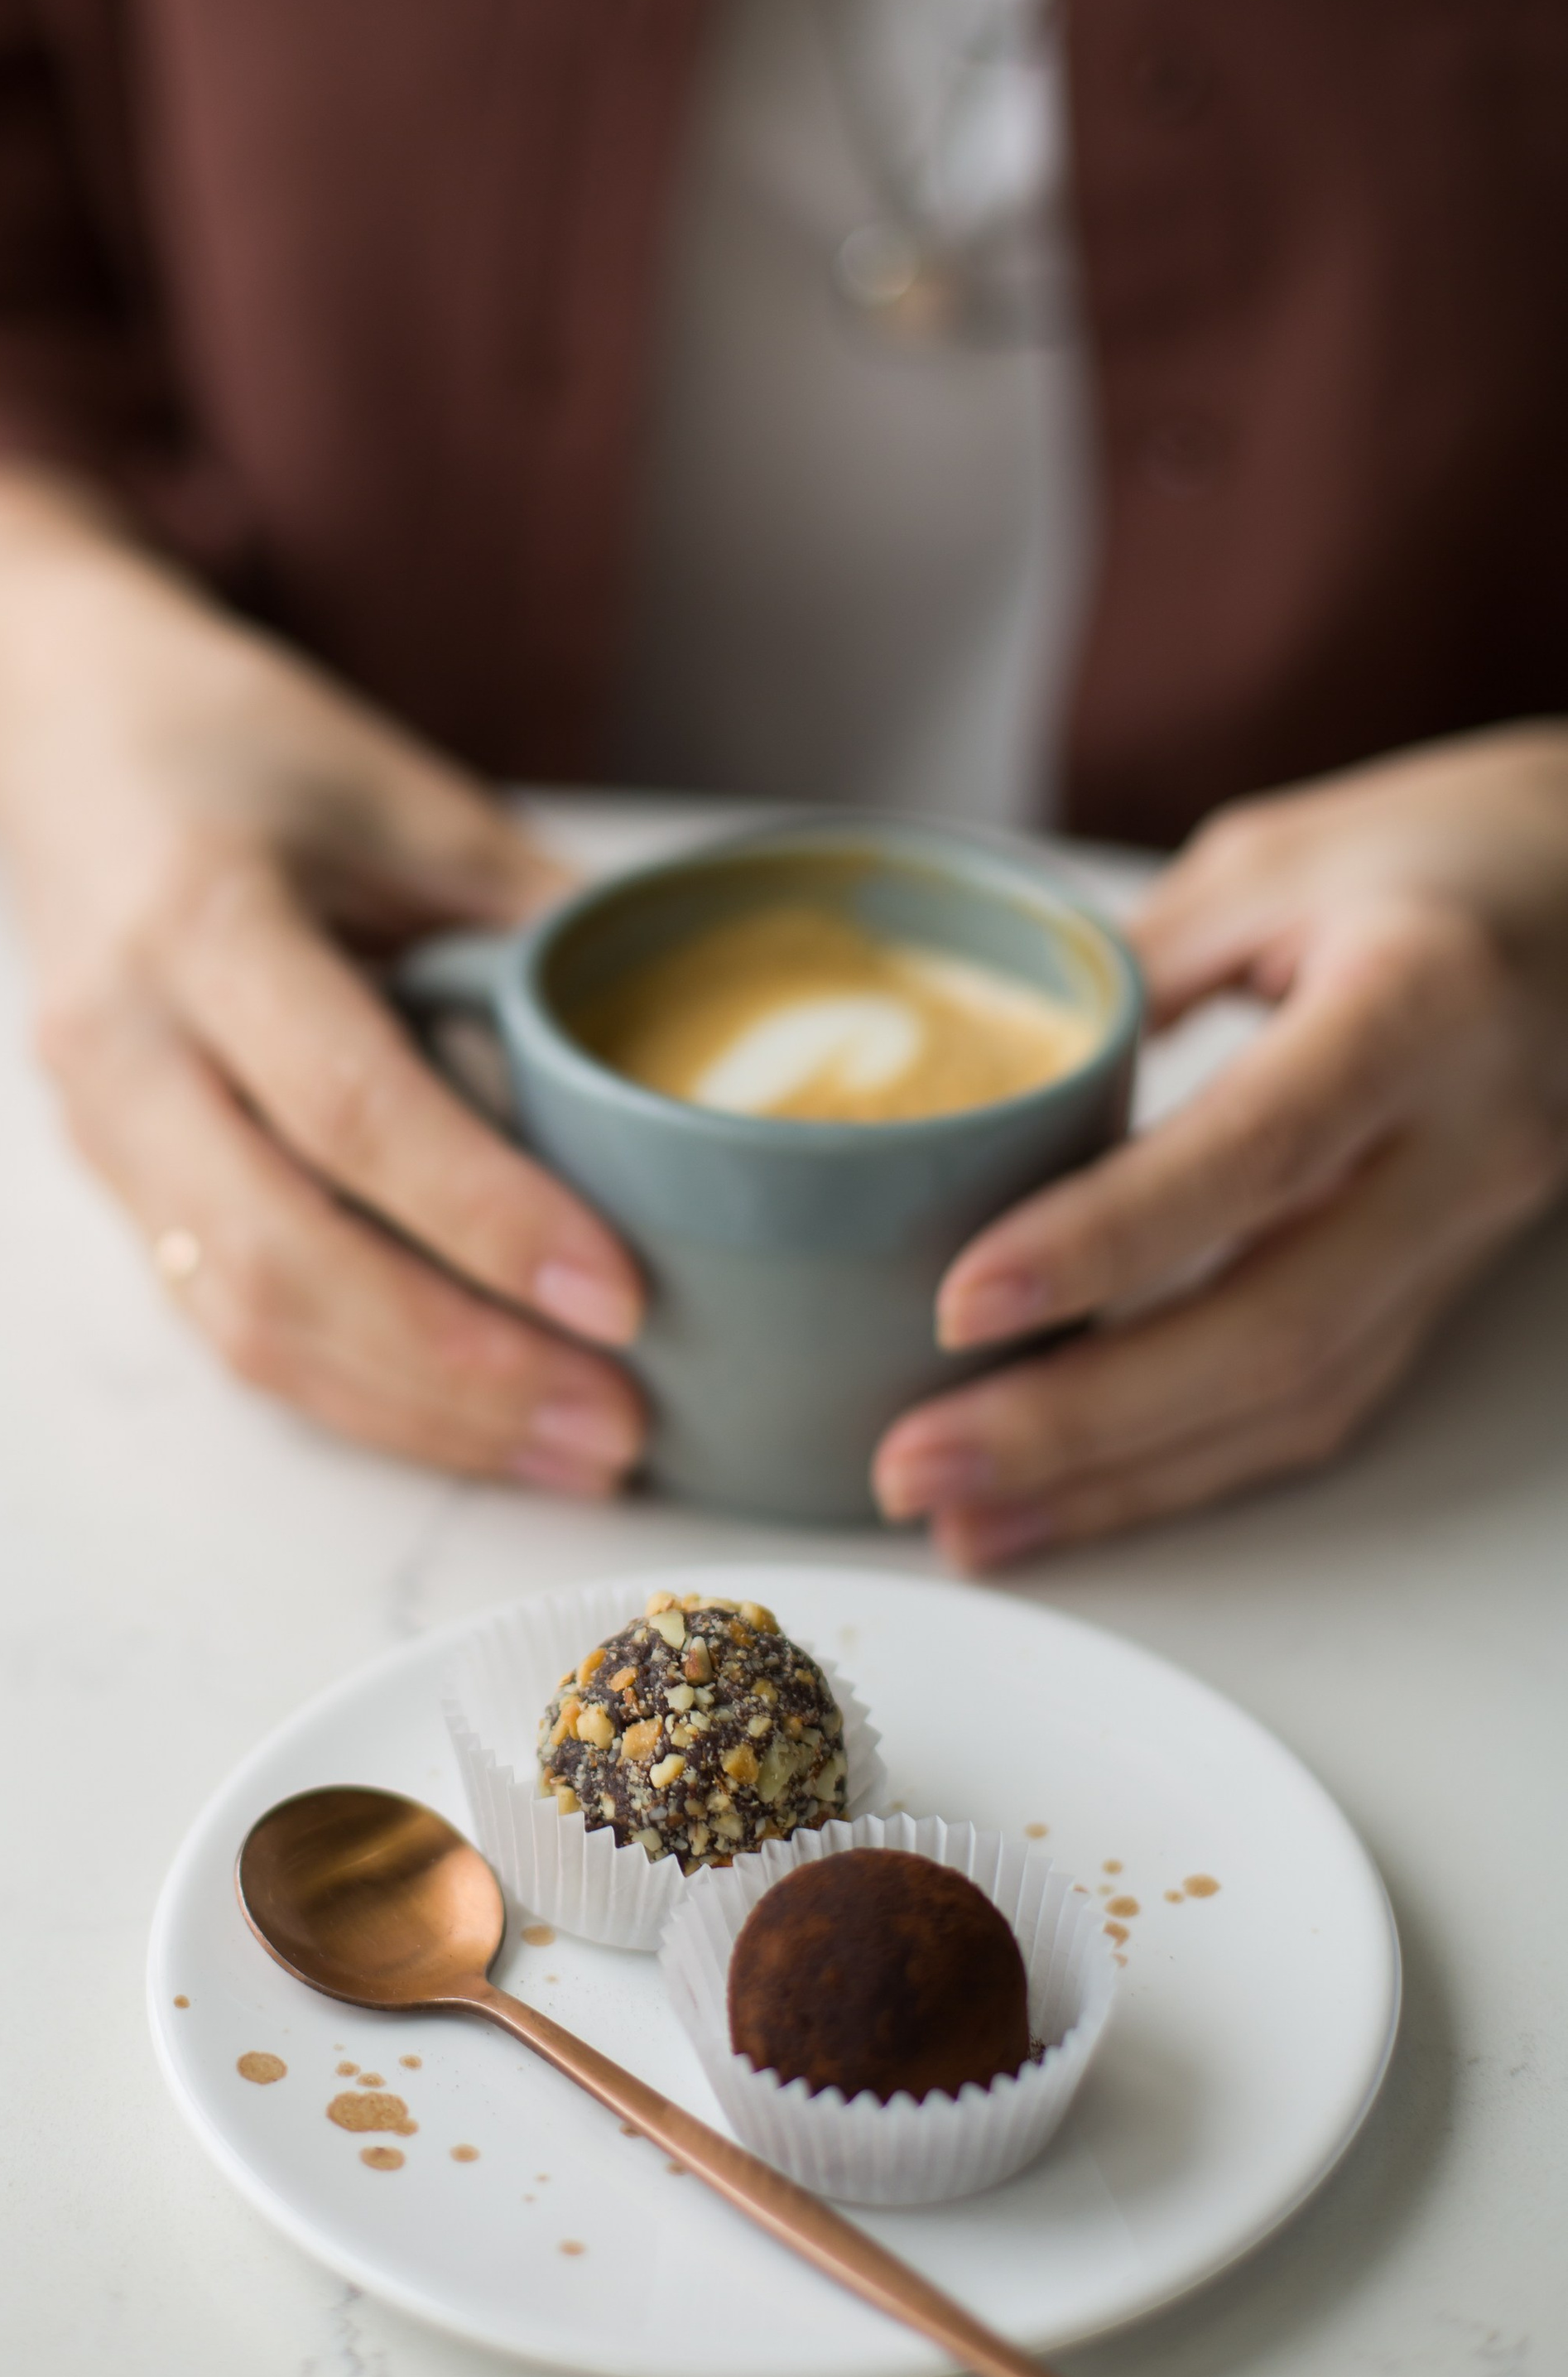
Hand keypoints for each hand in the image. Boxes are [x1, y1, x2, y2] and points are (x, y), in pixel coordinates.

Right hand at [0, 466, 645, 1490]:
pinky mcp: (117, 1192)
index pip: (345, 1108)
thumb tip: (697, 1051)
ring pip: (246, 1323)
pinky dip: (363, 1392)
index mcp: (201, 922)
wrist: (53, 731)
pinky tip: (481, 1421)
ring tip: (575, 1446)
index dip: (483, 1215)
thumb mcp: (402, 787)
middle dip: (459, 1365)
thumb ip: (534, 914)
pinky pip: (231, 1323)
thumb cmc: (238, 748)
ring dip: (417, 1411)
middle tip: (617, 1417)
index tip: (619, 1294)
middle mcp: (126, 1046)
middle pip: (280, 1256)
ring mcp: (104, 1134)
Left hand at [873, 727, 1567, 1564]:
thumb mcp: (1268, 862)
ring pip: (1295, 1400)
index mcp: (1419, 1006)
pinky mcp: (1440, 1289)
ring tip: (961, 1521)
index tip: (960, 1302)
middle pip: (1272, 1327)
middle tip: (912, 1465)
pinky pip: (1315, 1406)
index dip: (1106, 1241)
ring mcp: (1464, 1236)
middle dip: (1079, 1421)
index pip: (1253, 1151)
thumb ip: (1125, 977)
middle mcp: (1463, 1145)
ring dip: (1118, 1481)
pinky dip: (1180, 1469)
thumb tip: (960, 1086)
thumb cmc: (1434, 855)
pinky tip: (1065, 1500)